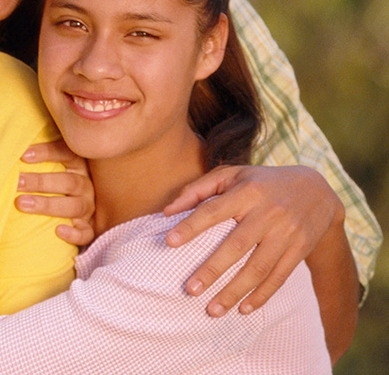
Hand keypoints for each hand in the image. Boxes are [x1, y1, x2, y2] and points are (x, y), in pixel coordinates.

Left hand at [16, 139, 94, 245]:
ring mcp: (88, 207)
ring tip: (21, 203)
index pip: (66, 154)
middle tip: (17, 182)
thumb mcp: (50, 164)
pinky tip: (59, 231)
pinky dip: (74, 234)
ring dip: (47, 205)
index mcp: (78, 165)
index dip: (46, 153)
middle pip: (68, 182)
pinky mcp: (87, 227)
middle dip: (40, 182)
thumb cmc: (50, 181)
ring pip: (73, 206)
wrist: (70, 205)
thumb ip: (35, 155)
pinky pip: (86, 233)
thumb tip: (8, 145)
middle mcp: (85, 185)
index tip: (23, 155)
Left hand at [163, 164, 341, 316]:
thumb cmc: (262, 182)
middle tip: (190, 289)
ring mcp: (286, 233)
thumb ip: (198, 189)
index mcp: (247, 192)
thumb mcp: (232, 175)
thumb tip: (168, 211)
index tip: (169, 242)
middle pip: (237, 245)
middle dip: (212, 270)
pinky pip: (279, 277)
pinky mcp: (300, 249)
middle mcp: (268, 213)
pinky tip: (243, 309)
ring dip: (235, 291)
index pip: (214, 210)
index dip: (191, 226)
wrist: (317, 189)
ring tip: (213, 310)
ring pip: (259, 267)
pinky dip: (261, 295)